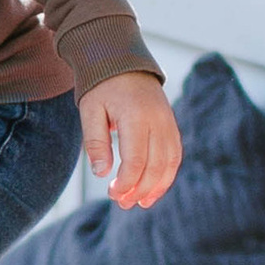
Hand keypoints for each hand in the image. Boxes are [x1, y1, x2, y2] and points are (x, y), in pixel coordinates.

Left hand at [80, 71, 181, 209]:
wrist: (123, 60)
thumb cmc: (102, 87)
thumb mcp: (90, 111)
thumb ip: (95, 142)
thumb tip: (102, 174)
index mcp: (136, 116)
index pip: (136, 160)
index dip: (126, 183)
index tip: (113, 194)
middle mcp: (158, 120)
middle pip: (156, 165)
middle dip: (140, 189)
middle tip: (122, 203)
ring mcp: (169, 122)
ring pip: (170, 163)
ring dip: (157, 187)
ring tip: (140, 203)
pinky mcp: (172, 124)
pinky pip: (175, 155)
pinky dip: (166, 174)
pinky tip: (154, 188)